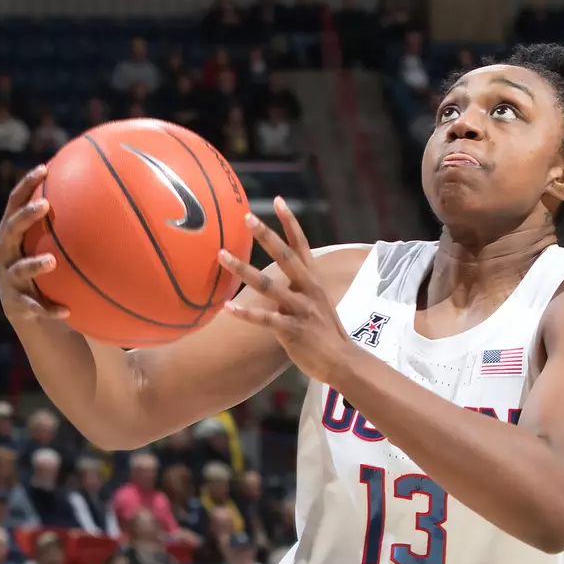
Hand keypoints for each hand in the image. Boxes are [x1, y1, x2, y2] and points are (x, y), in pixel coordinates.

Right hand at [0, 164, 66, 322]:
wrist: (27, 310)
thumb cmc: (45, 267)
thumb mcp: (51, 245)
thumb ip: (67, 225)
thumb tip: (103, 194)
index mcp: (14, 235)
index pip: (14, 204)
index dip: (26, 185)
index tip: (43, 169)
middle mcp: (7, 252)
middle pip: (11, 229)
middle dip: (26, 217)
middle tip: (45, 206)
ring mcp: (10, 278)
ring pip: (20, 269)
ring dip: (35, 264)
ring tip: (52, 260)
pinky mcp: (18, 304)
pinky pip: (35, 306)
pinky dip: (49, 309)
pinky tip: (67, 312)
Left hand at [219, 199, 355, 384]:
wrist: (342, 362)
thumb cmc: (325, 334)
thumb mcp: (316, 304)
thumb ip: (297, 290)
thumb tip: (275, 283)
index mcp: (314, 281)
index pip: (302, 245)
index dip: (291, 223)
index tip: (278, 201)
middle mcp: (308, 290)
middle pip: (285, 257)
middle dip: (266, 236)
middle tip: (247, 217)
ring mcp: (301, 309)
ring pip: (268, 285)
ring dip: (243, 269)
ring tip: (222, 256)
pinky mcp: (292, 330)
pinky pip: (265, 319)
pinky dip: (245, 313)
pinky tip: (226, 307)